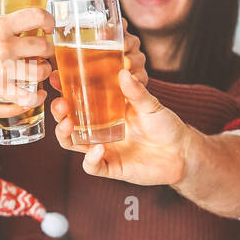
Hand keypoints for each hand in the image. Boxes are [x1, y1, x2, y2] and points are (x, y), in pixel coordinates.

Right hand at [0, 9, 53, 105]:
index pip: (36, 16)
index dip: (48, 21)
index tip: (48, 26)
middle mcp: (4, 46)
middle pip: (44, 47)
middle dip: (47, 50)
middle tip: (42, 53)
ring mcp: (2, 69)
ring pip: (41, 72)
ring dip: (43, 72)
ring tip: (38, 71)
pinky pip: (27, 97)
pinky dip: (35, 97)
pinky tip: (35, 94)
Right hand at [51, 67, 194, 186]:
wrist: (182, 153)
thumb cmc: (166, 126)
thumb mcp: (151, 105)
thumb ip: (136, 92)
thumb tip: (123, 72)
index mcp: (105, 111)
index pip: (78, 100)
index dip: (64, 90)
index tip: (56, 78)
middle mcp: (99, 130)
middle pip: (68, 122)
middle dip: (59, 113)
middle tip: (60, 103)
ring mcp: (103, 149)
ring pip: (72, 144)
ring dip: (65, 134)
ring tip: (67, 124)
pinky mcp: (111, 167)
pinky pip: (92, 166)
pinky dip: (91, 159)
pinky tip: (98, 149)